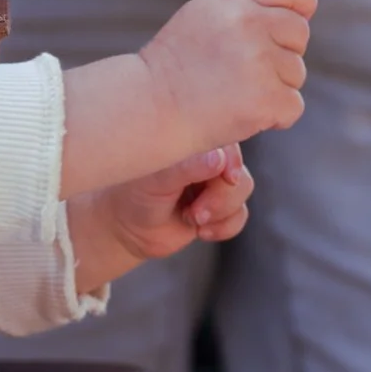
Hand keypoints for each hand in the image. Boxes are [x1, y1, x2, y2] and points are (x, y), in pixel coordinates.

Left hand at [65, 145, 253, 292]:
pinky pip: (240, 216)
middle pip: (238, 170)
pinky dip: (224, 228)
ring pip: (242, 190)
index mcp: (189, 141)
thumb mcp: (156, 181)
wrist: (128, 229)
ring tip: (192, 218)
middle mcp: (205, 156)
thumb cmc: (134, 195)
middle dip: (221, 196)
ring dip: (220, 212)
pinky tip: (201, 231)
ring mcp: (214, 181)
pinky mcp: (219, 207)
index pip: (224, 140)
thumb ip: (187, 168)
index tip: (226, 177)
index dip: (231, 160)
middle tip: (196, 212)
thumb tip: (220, 159)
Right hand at [141, 0, 313, 150]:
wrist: (150, 105)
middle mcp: (248, 25)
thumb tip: (298, 12)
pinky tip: (244, 113)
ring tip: (236, 92)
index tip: (299, 18)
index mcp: (232, 2)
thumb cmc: (174, 66)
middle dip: (283, 52)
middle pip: (299, 33)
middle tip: (248, 70)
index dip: (300, 5)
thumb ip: (243, 9)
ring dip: (275, 86)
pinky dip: (275, 116)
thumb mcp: (202, 17)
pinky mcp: (266, 98)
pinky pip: (293, 105)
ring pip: (296, 73)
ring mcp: (258, 61)